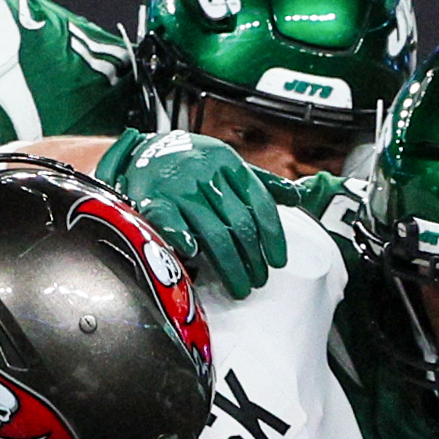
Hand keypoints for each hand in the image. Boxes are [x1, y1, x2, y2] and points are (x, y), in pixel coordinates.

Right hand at [95, 131, 291, 298]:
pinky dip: (183, 238)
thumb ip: (260, 181)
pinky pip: (171, 222)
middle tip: (257, 281)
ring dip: (229, 264)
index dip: (273, 236)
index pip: (260, 203)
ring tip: (239, 287)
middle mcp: (207, 172)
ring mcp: (180, 186)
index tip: (278, 261)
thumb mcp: (227, 162)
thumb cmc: (190, 162)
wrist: (142, 151)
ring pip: (213, 232)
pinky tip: (194, 255)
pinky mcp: (154, 199)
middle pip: (239, 224)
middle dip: (252, 258)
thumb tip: (296, 197)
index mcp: (229, 162)